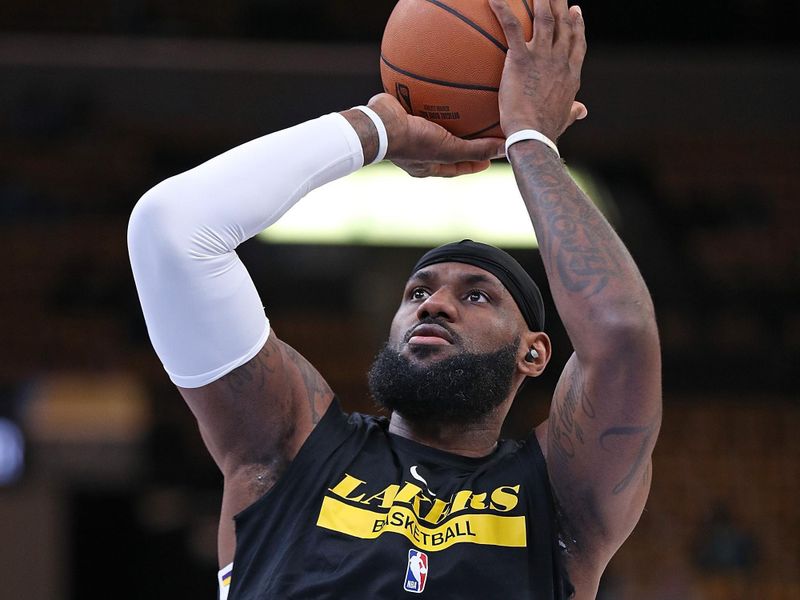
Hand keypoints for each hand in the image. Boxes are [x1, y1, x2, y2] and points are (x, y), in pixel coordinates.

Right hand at [367, 93, 503, 177]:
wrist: (378, 124)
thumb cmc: (412, 143)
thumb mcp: (449, 149)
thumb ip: (476, 150)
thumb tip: (504, 148)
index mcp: (426, 165)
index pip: (457, 167)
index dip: (474, 164)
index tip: (489, 158)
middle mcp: (418, 151)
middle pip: (446, 146)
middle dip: (463, 140)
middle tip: (481, 132)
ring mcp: (408, 132)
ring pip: (435, 124)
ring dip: (448, 116)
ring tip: (464, 105)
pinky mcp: (402, 113)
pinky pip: (421, 103)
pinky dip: (433, 95)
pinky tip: (445, 82)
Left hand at [489, 0, 587, 140]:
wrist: (534, 136)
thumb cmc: (545, 132)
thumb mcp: (564, 119)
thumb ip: (573, 112)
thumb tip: (582, 111)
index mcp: (571, 74)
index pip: (577, 43)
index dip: (577, 25)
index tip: (576, 11)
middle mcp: (560, 60)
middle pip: (563, 24)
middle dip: (560, 4)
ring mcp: (542, 57)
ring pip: (544, 18)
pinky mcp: (521, 59)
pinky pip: (512, 28)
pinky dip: (503, 10)